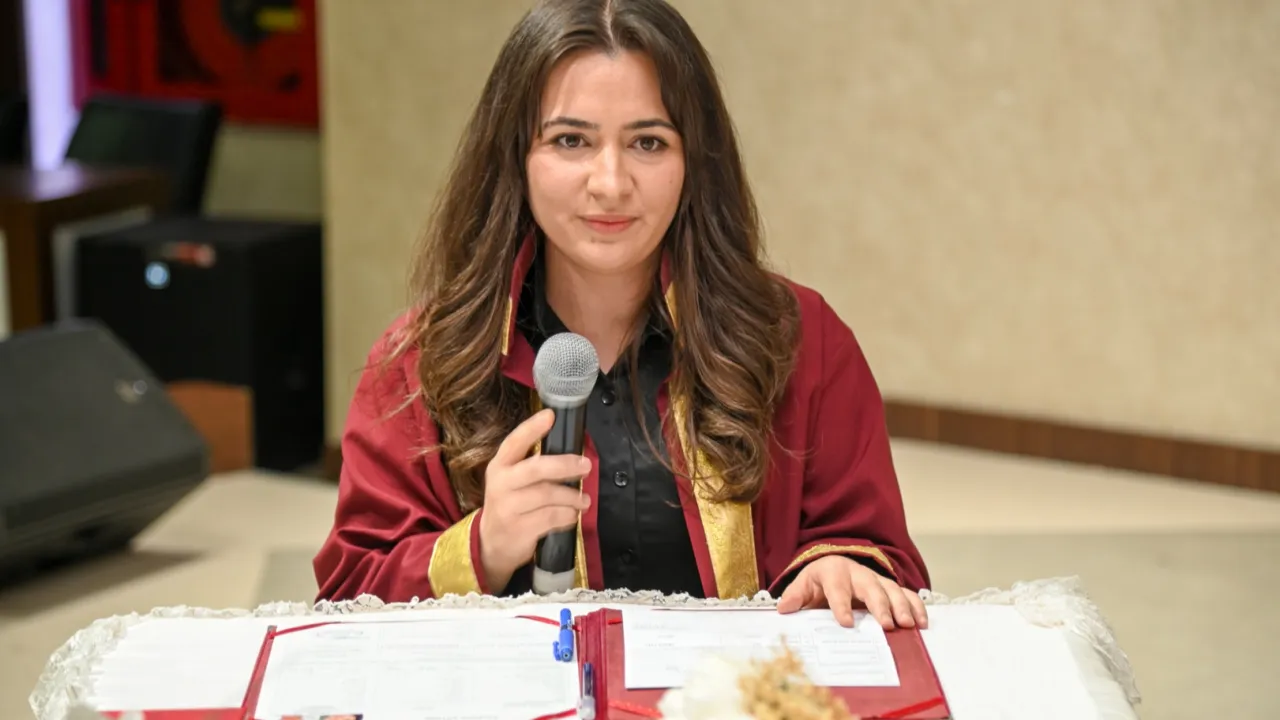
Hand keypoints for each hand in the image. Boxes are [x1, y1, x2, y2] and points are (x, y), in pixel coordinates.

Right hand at [477, 409, 591, 591]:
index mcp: (499, 466)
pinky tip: (573, 514)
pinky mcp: (519, 530)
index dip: (532, 428)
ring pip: (548, 495)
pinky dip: (568, 515)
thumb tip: (572, 454)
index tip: (550, 415)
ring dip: (572, 496)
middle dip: (565, 465)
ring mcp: (508, 508)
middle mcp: (501, 484)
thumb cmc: (510, 505)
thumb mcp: (511, 481)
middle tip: (586, 466)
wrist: (491, 544)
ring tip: (583, 499)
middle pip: (536, 469)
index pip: (514, 442)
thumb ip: (532, 466)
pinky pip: (551, 518)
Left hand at [777, 555, 926, 629]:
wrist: (835, 565)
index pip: (837, 588)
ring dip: (902, 607)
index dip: (841, 605)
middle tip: (887, 625)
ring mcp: (877, 579)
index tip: (846, 623)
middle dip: (880, 606)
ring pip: (893, 589)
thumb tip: (783, 608)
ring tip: (908, 625)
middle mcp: (858, 573)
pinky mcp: (890, 587)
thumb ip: (795, 596)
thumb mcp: (804, 584)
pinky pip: (907, 594)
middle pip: (871, 587)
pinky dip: (916, 606)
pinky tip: (922, 623)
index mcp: (834, 572)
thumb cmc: (820, 580)